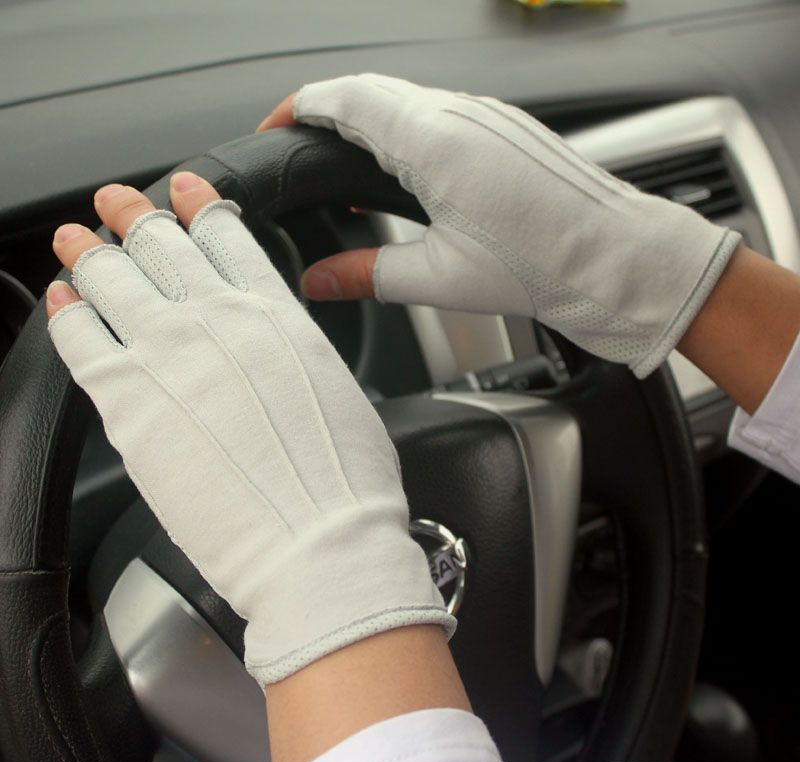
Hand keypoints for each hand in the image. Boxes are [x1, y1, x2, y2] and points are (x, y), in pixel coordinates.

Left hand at [46, 174, 453, 685]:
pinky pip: (80, 339)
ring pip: (115, 280)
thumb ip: (297, 360)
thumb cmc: (346, 485)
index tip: (184, 190)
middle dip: (138, 216)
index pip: (230, 240)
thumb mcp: (338, 395)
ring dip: (92, 251)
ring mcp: (169, 357)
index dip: (201, 208)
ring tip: (75, 237)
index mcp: (278, 317)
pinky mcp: (127, 404)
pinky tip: (61, 301)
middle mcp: (221, 323)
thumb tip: (280, 353)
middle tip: (119, 201)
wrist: (320, 544)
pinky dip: (66, 313)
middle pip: (164, 247)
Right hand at [258, 74, 740, 377]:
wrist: (616, 261)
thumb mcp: (440, 278)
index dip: (297, 108)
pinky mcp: (503, 129)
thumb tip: (318, 280)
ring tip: (344, 168)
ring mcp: (487, 115)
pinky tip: (400, 172)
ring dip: (366, 122)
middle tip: (301, 152)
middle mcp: (460, 114)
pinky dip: (403, 131)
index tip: (273, 129)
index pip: (344, 99)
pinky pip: (437, 112)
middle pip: (370, 90)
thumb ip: (368, 274)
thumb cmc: (546, 265)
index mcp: (436, 142)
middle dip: (325, 113)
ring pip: (404, 97)